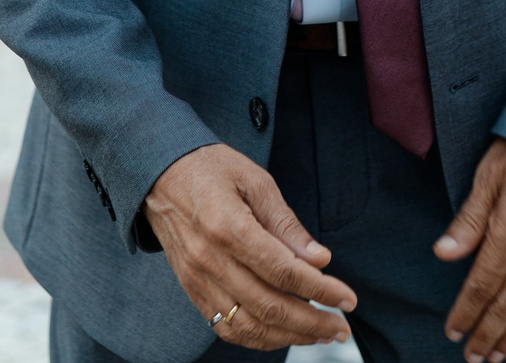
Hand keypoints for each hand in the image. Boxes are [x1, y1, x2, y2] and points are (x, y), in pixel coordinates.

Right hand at [142, 144, 355, 350]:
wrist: (158, 174)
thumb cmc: (210, 168)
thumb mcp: (255, 180)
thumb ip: (286, 223)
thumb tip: (319, 260)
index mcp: (227, 227)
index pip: (283, 272)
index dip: (321, 290)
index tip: (348, 298)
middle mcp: (209, 260)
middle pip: (268, 306)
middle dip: (312, 322)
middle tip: (341, 327)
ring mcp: (196, 279)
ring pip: (248, 326)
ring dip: (289, 337)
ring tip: (320, 335)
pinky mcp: (191, 289)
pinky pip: (226, 327)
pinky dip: (258, 338)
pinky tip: (283, 334)